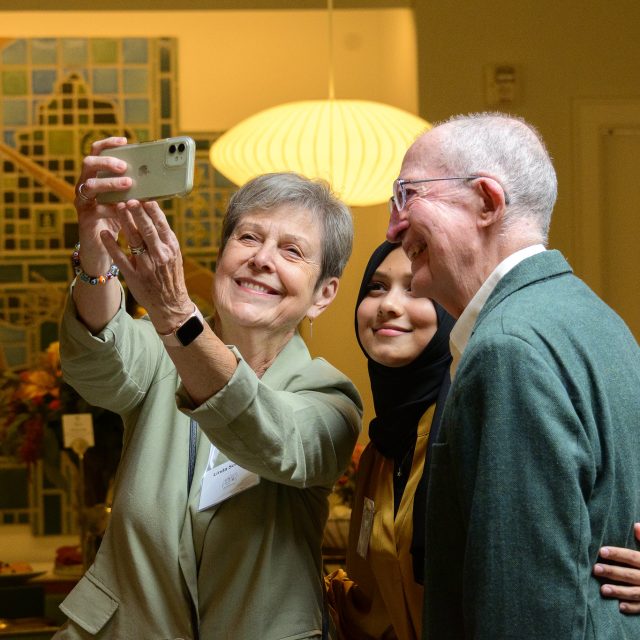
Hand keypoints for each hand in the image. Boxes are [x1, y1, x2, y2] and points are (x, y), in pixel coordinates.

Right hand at [74, 137, 132, 272]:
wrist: (103, 250)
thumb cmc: (118, 223)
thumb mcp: (128, 203)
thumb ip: (136, 190)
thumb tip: (156, 178)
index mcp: (96, 177)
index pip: (97, 153)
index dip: (108, 144)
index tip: (124, 140)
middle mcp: (85, 186)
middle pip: (89, 164)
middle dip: (106, 162)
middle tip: (124, 166)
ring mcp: (82, 202)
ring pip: (89, 185)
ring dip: (109, 183)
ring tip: (128, 185)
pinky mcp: (85, 219)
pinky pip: (94, 209)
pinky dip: (110, 208)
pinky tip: (122, 208)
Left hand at [100, 199, 192, 332]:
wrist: (170, 305)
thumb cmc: (171, 277)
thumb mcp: (174, 256)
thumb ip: (164, 238)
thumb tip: (153, 214)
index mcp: (171, 248)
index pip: (161, 224)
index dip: (152, 210)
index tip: (143, 195)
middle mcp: (160, 256)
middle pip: (147, 229)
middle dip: (137, 212)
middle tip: (128, 197)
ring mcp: (147, 266)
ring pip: (134, 240)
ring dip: (124, 222)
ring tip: (116, 207)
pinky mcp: (134, 276)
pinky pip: (120, 258)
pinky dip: (111, 245)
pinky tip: (103, 233)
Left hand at [594, 522, 639, 612]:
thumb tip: (635, 525)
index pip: (632, 557)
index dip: (617, 554)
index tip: (601, 551)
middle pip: (630, 574)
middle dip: (613, 572)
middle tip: (595, 569)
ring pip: (635, 592)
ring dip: (619, 591)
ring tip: (602, 590)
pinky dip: (633, 607)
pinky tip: (620, 607)